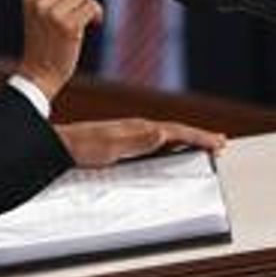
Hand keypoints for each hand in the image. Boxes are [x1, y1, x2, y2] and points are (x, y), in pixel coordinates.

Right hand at [16, 0, 102, 101]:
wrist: (40, 73)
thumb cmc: (45, 41)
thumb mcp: (42, 12)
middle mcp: (39, 3)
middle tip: (84, 7)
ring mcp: (53, 15)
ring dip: (91, 4)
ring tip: (87, 19)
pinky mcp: (68, 27)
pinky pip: (92, 7)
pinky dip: (98, 14)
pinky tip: (95, 24)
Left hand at [55, 119, 225, 168]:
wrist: (57, 143)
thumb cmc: (80, 147)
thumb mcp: (108, 147)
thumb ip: (136, 141)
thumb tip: (162, 132)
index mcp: (137, 128)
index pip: (175, 131)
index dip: (198, 137)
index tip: (218, 142)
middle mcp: (135, 128)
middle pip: (174, 131)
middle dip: (197, 137)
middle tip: (218, 143)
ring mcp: (128, 133)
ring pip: (165, 135)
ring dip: (184, 140)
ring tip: (200, 145)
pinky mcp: (121, 141)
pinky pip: (153, 141)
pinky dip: (168, 144)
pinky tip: (166, 149)